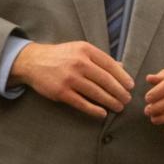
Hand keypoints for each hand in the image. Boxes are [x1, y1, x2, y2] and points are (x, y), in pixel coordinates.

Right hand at [10, 41, 133, 117]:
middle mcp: (79, 63)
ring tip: (119, 107)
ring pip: (96, 92)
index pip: (110, 65)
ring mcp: (69, 78)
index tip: (130, 86)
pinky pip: (82, 103)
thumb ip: (100, 59)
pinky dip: (94, 110)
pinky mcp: (61, 92)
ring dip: (110, 101)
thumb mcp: (81, 50)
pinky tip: (103, 113)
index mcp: (86, 50)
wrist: (33, 61)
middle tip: (127, 99)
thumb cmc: (62, 56)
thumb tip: (122, 67)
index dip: (123, 77)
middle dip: (120, 92)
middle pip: (106, 80)